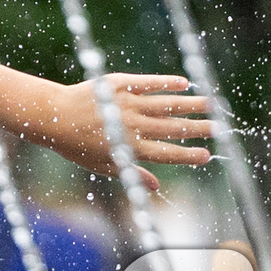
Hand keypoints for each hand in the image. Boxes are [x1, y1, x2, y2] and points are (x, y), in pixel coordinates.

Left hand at [27, 74, 211, 190]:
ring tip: (211, 104)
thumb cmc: (74, 143)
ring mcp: (126, 104)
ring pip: (167, 105)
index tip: (207, 155)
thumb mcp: (100, 164)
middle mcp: (131, 126)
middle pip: (173, 129)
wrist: (50, 115)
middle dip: (199, 129)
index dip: (189, 155)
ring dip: (191, 105)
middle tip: (219, 129)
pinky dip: (167, 82)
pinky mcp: (118, 85)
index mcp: (129, 149)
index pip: (167, 153)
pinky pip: (148, 83)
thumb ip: (131, 174)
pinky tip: (184, 82)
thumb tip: (158, 187)